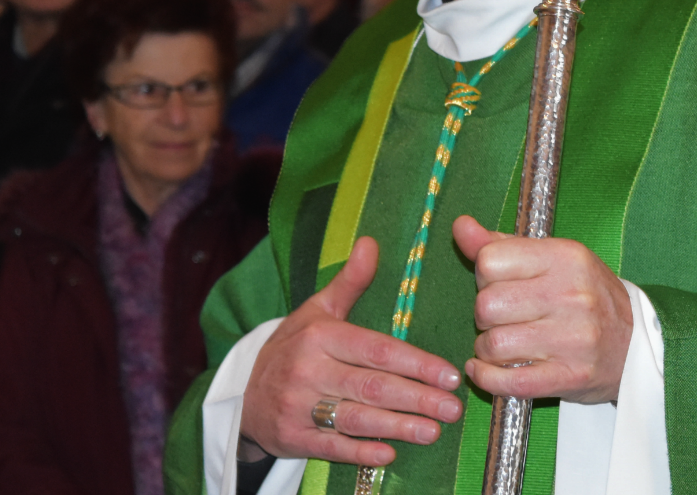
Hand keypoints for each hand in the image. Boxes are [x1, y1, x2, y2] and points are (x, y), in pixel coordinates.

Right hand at [240, 236, 464, 466]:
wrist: (244, 396)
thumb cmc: (293, 348)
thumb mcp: (316, 310)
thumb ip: (350, 281)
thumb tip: (371, 243)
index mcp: (319, 336)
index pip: (376, 350)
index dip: (416, 363)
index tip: (449, 375)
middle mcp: (308, 371)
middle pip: (371, 386)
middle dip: (417, 399)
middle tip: (452, 408)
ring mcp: (298, 407)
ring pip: (356, 418)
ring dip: (398, 426)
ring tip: (433, 431)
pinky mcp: (293, 438)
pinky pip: (331, 447)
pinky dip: (361, 452)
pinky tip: (390, 454)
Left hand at [452, 215, 632, 404]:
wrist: (638, 343)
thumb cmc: (587, 295)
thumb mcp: (553, 258)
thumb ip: (502, 244)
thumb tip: (461, 227)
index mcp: (565, 257)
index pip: (490, 261)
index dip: (484, 275)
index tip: (499, 284)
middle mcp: (571, 294)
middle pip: (487, 305)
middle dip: (485, 315)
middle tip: (503, 318)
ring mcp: (572, 338)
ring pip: (493, 345)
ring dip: (487, 349)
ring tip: (502, 345)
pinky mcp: (569, 376)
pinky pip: (508, 382)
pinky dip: (487, 378)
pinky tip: (487, 370)